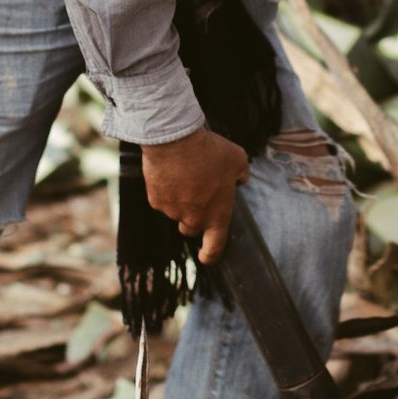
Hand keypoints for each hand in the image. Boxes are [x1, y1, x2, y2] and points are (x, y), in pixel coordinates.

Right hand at [141, 126, 250, 262]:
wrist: (176, 141)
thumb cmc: (210, 151)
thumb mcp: (238, 160)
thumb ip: (241, 174)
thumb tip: (240, 179)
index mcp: (218, 214)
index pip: (215, 246)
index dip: (211, 255)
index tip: (207, 257)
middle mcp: (194, 218)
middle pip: (191, 229)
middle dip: (194, 219)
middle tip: (197, 196)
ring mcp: (173, 211)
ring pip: (176, 213)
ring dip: (180, 202)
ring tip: (184, 177)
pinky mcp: (156, 200)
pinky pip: (162, 200)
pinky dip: (165, 191)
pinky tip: (170, 173)